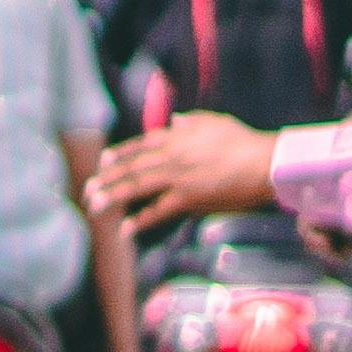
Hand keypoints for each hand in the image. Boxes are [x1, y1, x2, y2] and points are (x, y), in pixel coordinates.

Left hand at [91, 112, 277, 228]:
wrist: (264, 161)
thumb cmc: (245, 141)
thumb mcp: (215, 121)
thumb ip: (192, 121)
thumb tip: (175, 120)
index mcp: (175, 138)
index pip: (139, 146)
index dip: (119, 155)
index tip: (103, 161)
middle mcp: (169, 157)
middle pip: (131, 168)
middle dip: (106, 179)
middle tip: (87, 189)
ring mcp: (176, 178)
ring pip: (136, 188)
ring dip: (112, 197)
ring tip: (94, 206)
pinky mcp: (187, 198)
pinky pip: (158, 211)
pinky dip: (140, 221)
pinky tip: (125, 231)